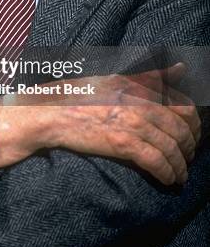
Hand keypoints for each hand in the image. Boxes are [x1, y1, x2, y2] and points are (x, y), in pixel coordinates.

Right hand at [0, 64, 200, 185]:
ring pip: (172, 148)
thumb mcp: (117, 79)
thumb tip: (181, 68)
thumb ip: (150, 75)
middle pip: (182, 129)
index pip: (184, 106)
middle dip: (190, 147)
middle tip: (188, 157)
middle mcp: (141, 103)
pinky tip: (170, 179)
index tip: (192, 135)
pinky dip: (168, 173)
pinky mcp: (123, 143)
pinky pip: (157, 162)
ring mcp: (133, 123)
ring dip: (181, 165)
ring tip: (181, 174)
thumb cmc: (81, 95)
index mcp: (141, 87)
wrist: (52, 114)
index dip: (193, 124)